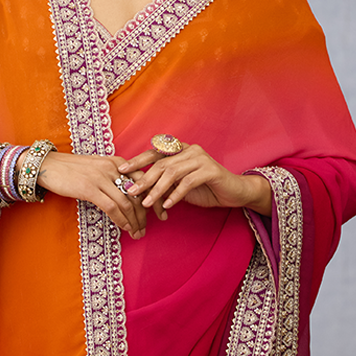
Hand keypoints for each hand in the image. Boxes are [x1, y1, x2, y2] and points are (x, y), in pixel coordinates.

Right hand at [35, 151, 151, 238]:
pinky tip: (125, 228)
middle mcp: (113, 168)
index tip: (157, 212)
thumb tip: (128, 196)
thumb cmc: (72, 169)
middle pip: (137, 194)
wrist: (48, 166)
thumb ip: (114, 177)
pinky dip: (121, 220)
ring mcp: (101, 178)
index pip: (144, 180)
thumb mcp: (98, 168)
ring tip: (137, 233)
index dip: (153, 198)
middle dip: (145, 214)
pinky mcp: (90, 189)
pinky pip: (112, 207)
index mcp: (118, 162)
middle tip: (146, 228)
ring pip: (127, 203)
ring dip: (134, 221)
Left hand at [118, 143, 271, 216]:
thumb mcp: (179, 185)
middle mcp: (189, 149)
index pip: (154, 153)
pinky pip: (188, 182)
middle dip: (144, 178)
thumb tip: (137, 189)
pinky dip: (175, 195)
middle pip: (161, 163)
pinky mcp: (211, 170)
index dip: (137, 160)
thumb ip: (162, 182)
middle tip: (131, 191)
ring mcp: (201, 158)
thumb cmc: (205, 188)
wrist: (234, 193)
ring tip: (147, 203)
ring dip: (157, 189)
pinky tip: (167, 205)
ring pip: (173, 172)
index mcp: (180, 149)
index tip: (121, 170)